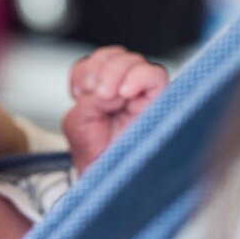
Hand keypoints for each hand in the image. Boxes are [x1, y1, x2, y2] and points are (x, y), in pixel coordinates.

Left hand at [62, 46, 168, 171]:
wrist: (110, 182)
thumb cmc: (98, 158)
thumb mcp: (78, 123)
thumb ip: (88, 100)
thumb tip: (109, 91)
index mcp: (103, 93)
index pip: (96, 61)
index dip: (86, 70)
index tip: (79, 91)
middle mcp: (125, 91)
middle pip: (116, 56)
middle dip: (100, 69)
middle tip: (95, 92)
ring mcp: (144, 95)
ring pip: (135, 61)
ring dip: (115, 72)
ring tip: (108, 97)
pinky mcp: (161, 102)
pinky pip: (155, 75)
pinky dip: (138, 77)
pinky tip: (125, 94)